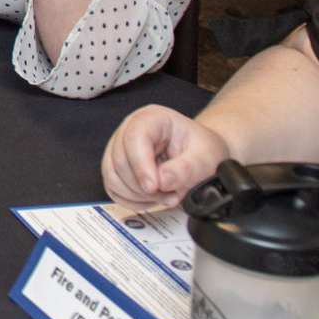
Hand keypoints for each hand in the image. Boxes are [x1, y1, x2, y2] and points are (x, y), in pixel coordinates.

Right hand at [101, 105, 229, 209]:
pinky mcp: (116, 168)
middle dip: (145, 187)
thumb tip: (162, 181)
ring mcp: (120, 149)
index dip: (141, 164)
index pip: (134, 137)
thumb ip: (186, 169)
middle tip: (171, 196)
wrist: (200, 157)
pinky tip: (153, 197)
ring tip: (166, 196)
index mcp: (152, 119)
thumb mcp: (206, 158)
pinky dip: (132, 200)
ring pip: (113, 176)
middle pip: (121, 160)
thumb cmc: (202, 151)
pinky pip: (113, 188)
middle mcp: (130, 130)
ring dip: (139, 195)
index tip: (155, 186)